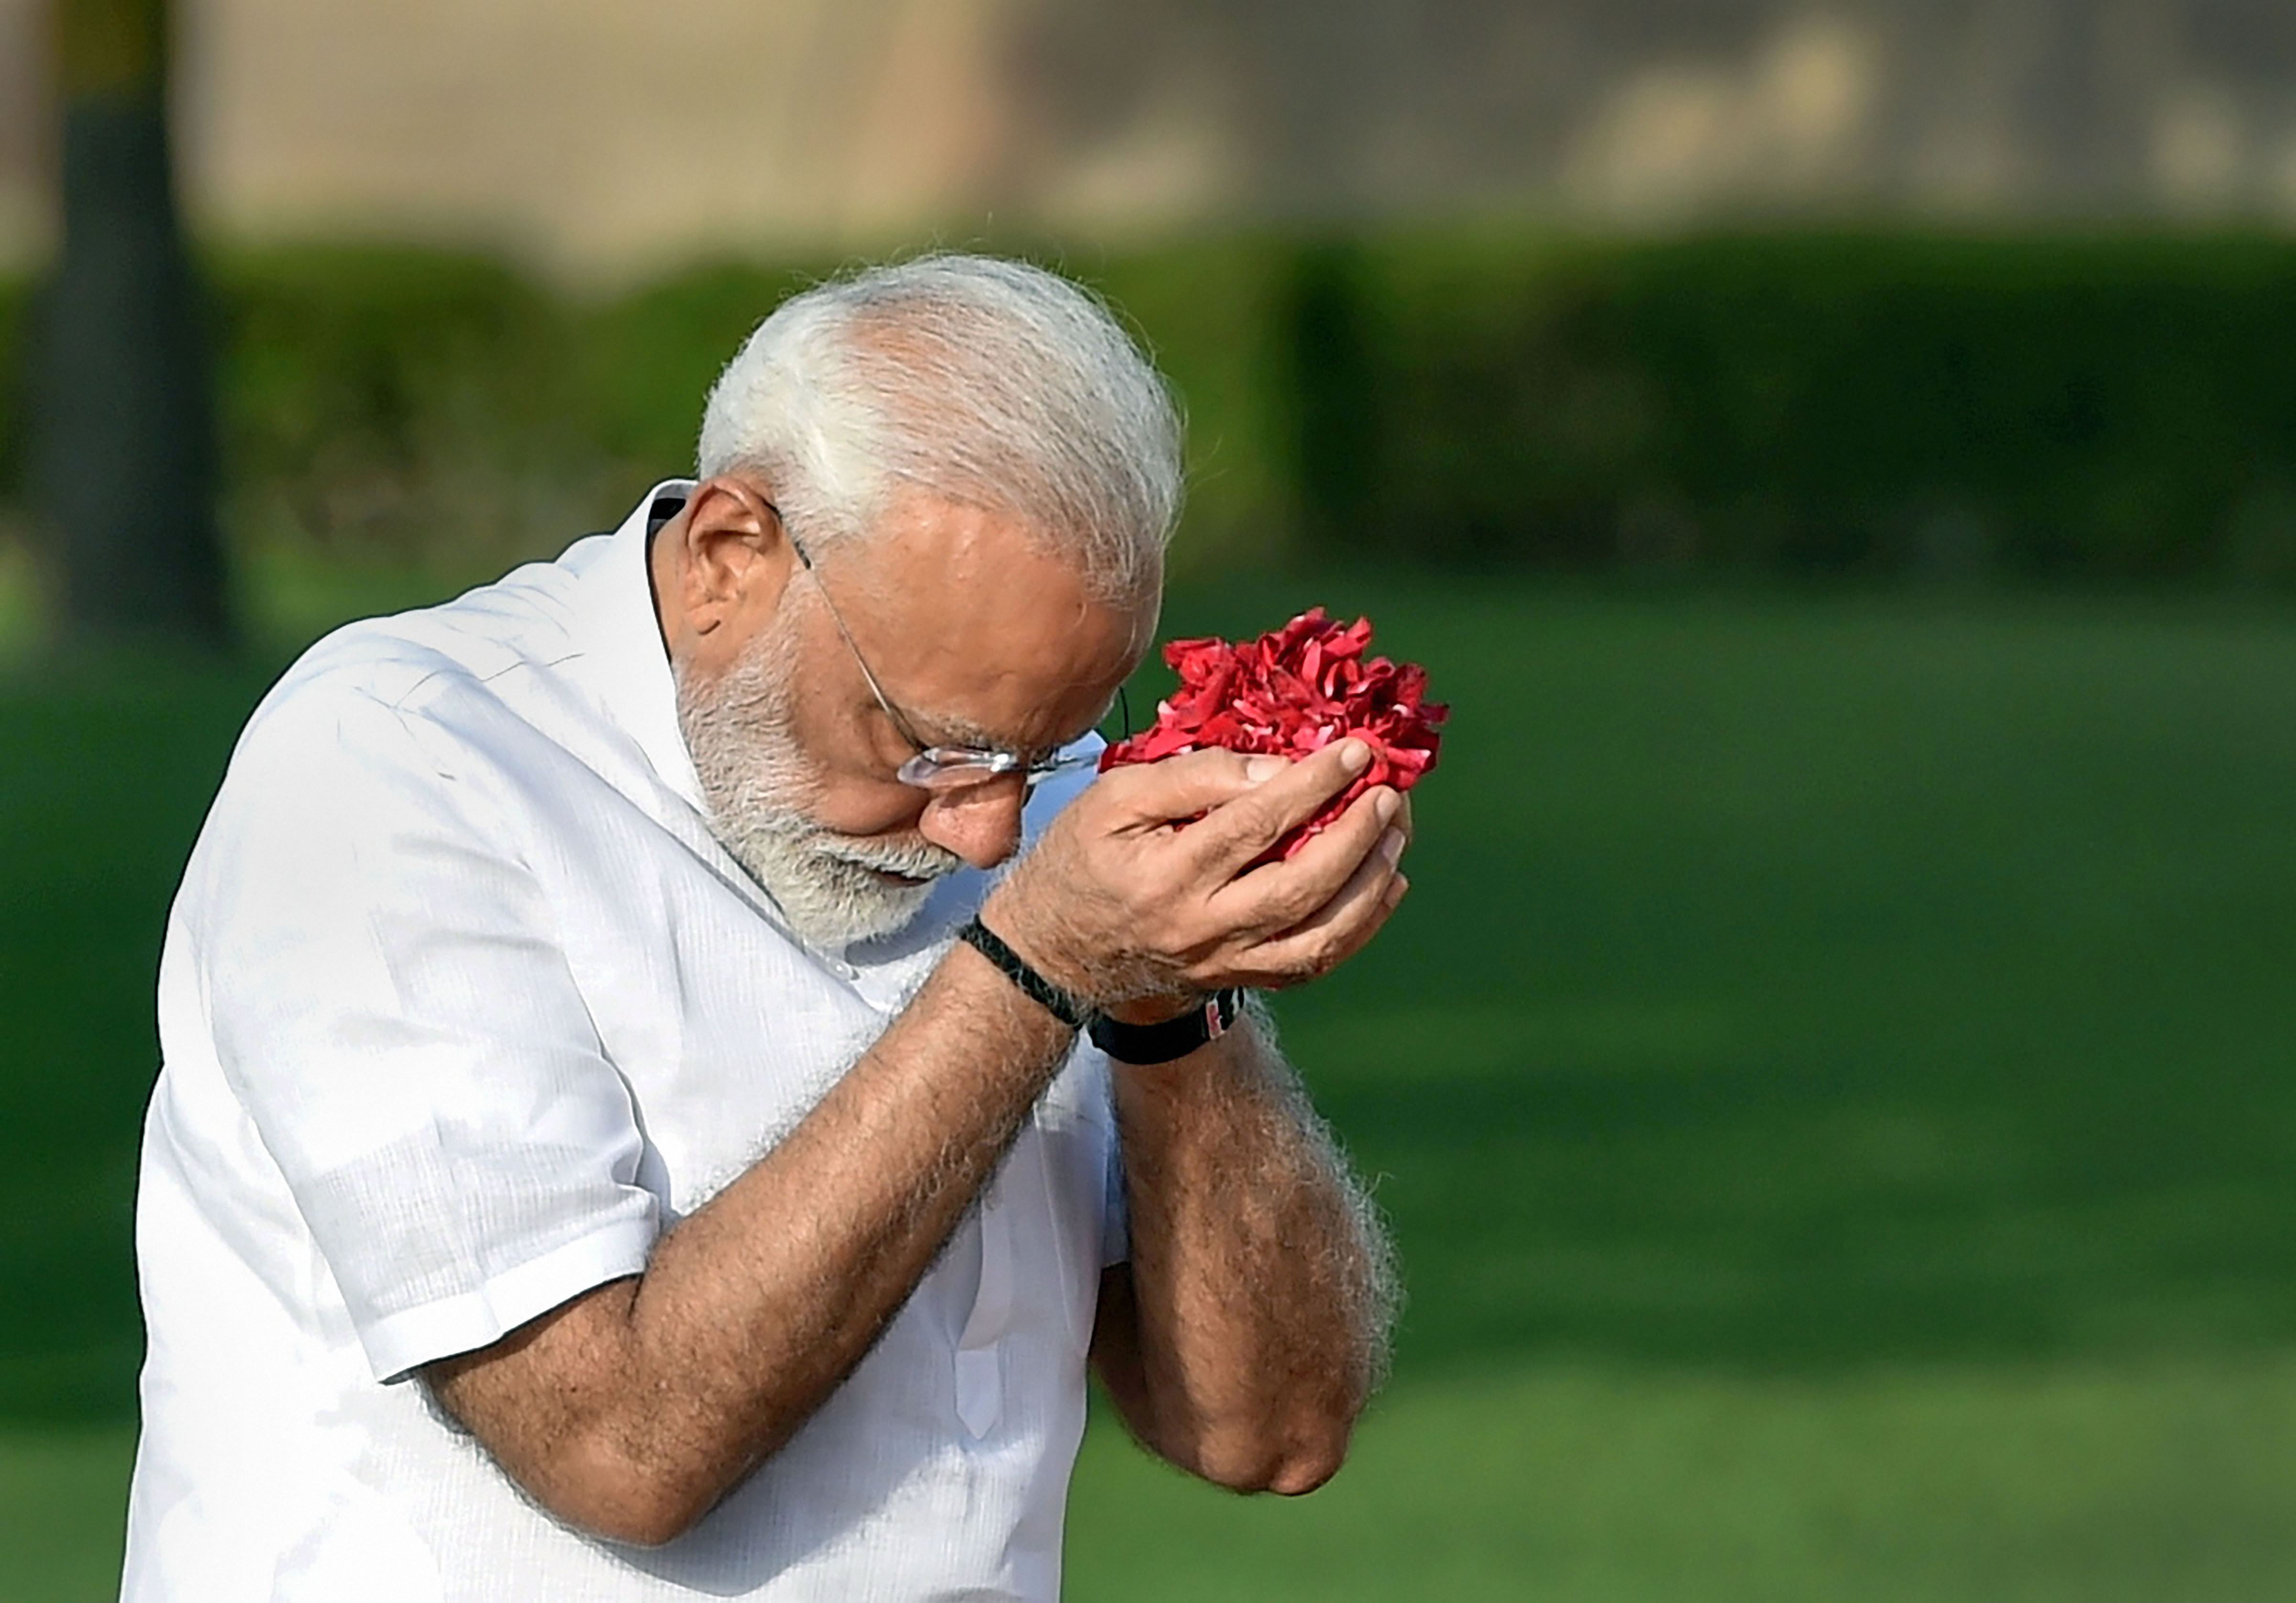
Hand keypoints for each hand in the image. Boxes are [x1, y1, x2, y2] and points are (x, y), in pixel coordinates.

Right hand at [982, 738, 1412, 1009]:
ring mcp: (1225, 962)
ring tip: (1395, 834)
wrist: (1056, 949)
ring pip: (1318, 938)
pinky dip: (1360, 927)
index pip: (1254, 824)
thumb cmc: (1084, 856)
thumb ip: (1193, 775)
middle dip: (1355, 836)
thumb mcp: (1116, 796)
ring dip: (1370, 886)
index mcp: (1166, 876)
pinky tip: (1384, 884)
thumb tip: (1274, 768)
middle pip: (1298, 887)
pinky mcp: (1239, 978)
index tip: (1354, 750)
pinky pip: (1313, 963)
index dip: (1312, 784)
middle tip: (1387, 793)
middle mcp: (1201, 929)